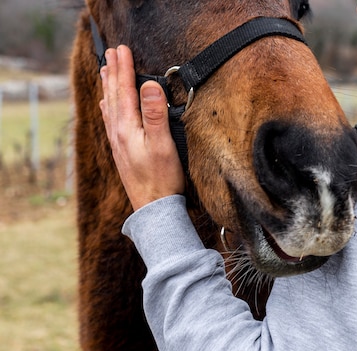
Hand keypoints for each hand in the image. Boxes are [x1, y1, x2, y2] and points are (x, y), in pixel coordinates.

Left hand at [99, 45, 184, 210]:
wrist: (153, 208)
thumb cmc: (162, 178)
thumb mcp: (163, 144)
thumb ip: (155, 114)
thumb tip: (149, 85)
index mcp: (127, 127)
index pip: (124, 90)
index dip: (124, 68)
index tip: (123, 48)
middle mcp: (118, 132)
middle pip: (113, 95)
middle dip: (113, 72)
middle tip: (111, 52)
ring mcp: (118, 143)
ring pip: (109, 107)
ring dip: (107, 86)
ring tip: (105, 70)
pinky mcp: (121, 151)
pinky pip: (110, 120)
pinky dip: (107, 106)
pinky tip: (106, 106)